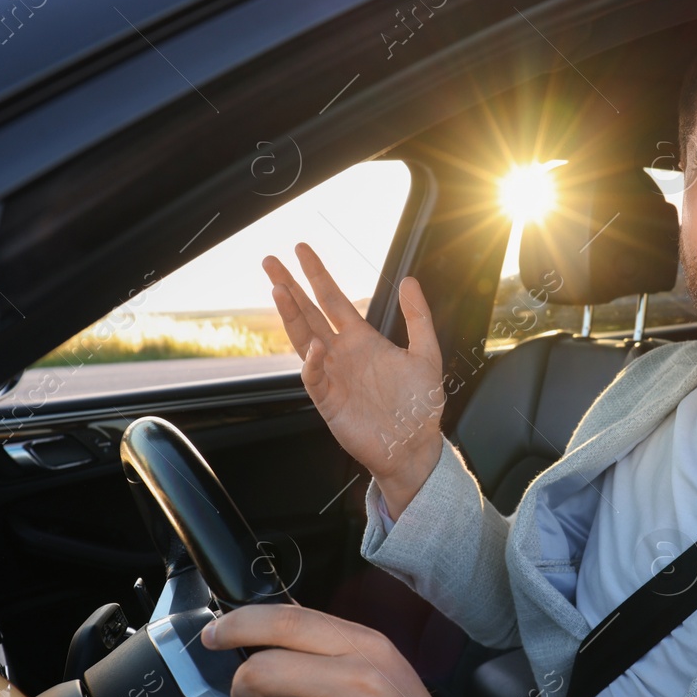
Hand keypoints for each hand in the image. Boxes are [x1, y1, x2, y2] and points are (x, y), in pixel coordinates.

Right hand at [262, 243, 443, 515]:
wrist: (415, 446)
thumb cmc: (420, 406)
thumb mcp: (426, 354)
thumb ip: (418, 317)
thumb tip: (409, 280)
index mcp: (362, 339)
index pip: (333, 299)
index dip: (317, 275)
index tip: (301, 250)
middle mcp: (342, 354)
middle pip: (308, 313)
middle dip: (289, 287)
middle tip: (270, 262)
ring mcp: (333, 375)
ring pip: (303, 338)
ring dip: (291, 315)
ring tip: (279, 290)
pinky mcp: (329, 401)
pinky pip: (314, 377)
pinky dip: (312, 362)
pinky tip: (315, 346)